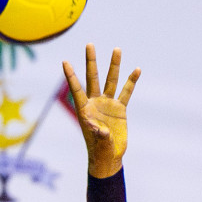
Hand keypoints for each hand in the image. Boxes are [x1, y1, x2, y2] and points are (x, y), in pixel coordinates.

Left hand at [63, 45, 139, 178]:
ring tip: (117, 49)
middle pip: (92, 78)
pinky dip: (131, 81)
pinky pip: (126, 92)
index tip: (65, 61)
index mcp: (85, 110)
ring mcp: (108, 104)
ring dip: (113, 65)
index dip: (71, 76)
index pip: (77, 89)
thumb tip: (103, 130)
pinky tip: (136, 70)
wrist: (109, 157)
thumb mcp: (99, 144)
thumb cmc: (100, 152)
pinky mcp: (119, 109)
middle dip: (91, 62)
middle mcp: (95, 103)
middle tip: (89, 44)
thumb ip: (100, 136)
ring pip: (111, 81)